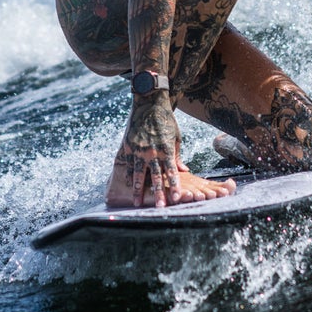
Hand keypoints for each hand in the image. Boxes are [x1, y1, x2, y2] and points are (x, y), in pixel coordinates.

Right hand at [105, 95, 236, 208]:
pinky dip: (128, 176)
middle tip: (159, 207)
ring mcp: (139, 149)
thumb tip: (183, 171)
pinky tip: (127, 187)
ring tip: (137, 203)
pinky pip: (129, 164)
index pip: (171, 172)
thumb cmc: (166, 121)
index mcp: (167, 149)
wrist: (149, 103)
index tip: (176, 199)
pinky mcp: (129, 146)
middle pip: (156, 177)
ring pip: (139, 174)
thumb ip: (177, 155)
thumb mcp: (176, 137)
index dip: (174, 186)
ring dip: (138, 190)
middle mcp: (153, 151)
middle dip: (158, 193)